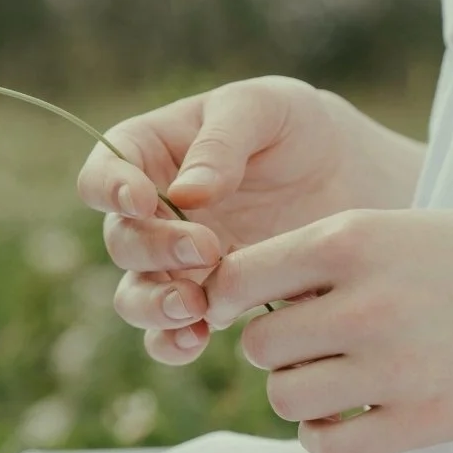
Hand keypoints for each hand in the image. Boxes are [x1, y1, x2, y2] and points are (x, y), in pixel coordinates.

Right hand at [76, 76, 423, 364]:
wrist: (350, 178)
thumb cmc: (297, 126)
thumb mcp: (265, 109)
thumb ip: (222, 144)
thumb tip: (184, 195)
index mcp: (148, 154)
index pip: (102, 175)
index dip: (110, 190)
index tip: (142, 200)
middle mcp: (150, 215)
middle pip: (120, 242)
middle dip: (154, 251)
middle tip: (207, 250)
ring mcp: (174, 264)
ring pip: (136, 296)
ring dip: (155, 307)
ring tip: (196, 308)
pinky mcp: (206, 303)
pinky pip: (170, 335)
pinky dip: (174, 343)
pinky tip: (198, 340)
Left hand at [203, 205, 452, 452]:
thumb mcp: (402, 226)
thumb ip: (329, 258)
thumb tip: (246, 299)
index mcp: (352, 237)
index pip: (238, 279)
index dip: (235, 302)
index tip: (253, 311)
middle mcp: (364, 300)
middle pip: (258, 346)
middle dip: (279, 351)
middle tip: (317, 349)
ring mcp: (395, 364)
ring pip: (287, 398)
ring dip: (303, 396)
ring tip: (340, 384)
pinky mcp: (427, 419)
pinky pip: (332, 447)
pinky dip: (328, 439)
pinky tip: (352, 422)